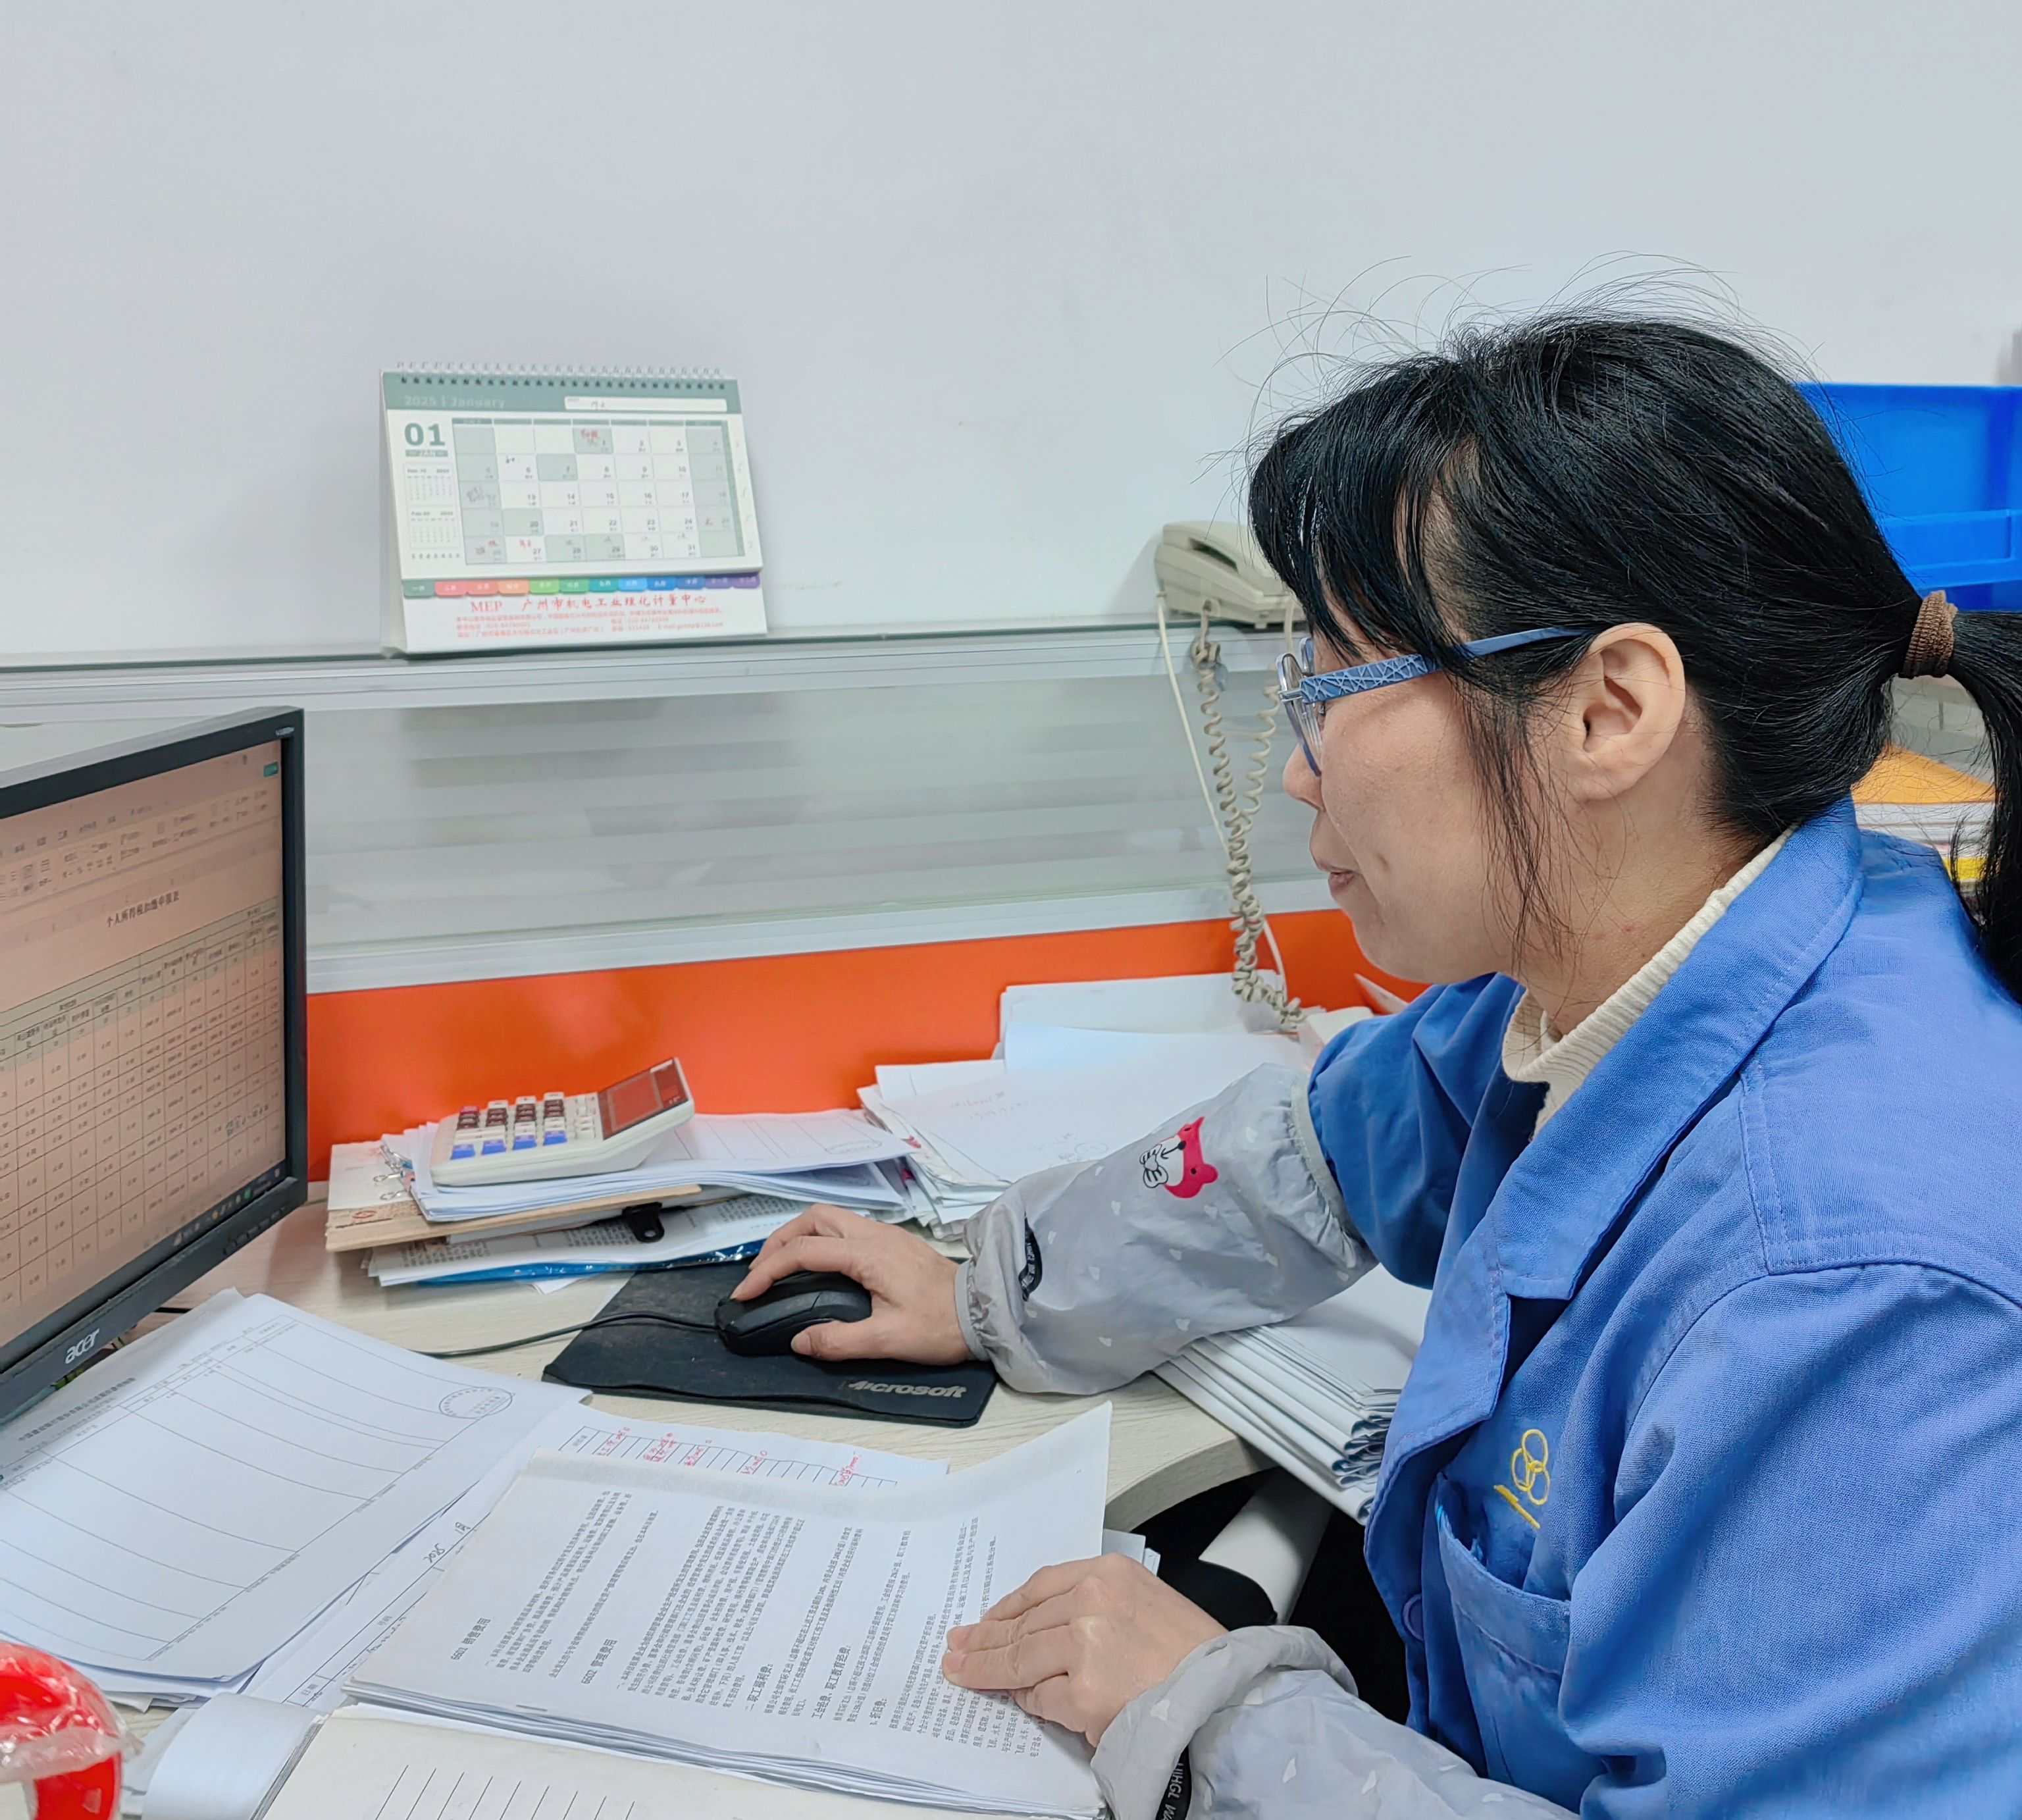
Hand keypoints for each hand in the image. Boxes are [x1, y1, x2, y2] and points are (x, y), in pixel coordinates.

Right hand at [730, 1204, 968, 1363]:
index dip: (768, 1270)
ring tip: (781, 1266)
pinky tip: (817, 1266)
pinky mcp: (894, 1243)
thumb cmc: (943, 1324)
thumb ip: (839, 1341)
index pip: (803, 1251)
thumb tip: (800, 1341)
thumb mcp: (888, 1341)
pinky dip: (820, 1240)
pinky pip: (846, 1229)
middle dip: (779, 1241)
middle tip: (761, 1272)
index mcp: (868, 1254)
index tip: (747, 1292)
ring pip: (830, 1219)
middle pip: (813, 1219)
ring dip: (799, 1236)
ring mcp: (886, 1235)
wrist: (985, 1311)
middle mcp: (875, 1235)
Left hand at [941, 1555, 1224, 1743]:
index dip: (1006, 1608)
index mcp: (1108, 1574)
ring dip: (989, 1669)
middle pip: (1022, 1623)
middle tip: (956, 1648)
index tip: (983, 1619)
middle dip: (984, 1639)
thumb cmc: (1194, 1655)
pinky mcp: (1081, 1693)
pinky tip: (1020, 1701)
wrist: (1223, 1698)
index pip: (1039, 1587)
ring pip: (1020, 1659)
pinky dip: (1032, 1702)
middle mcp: (1092, 1603)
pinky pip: (1041, 1699)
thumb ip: (1096, 1608)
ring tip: (964, 1673)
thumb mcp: (1147, 1603)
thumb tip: (1046, 1632)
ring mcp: (1084, 1648)